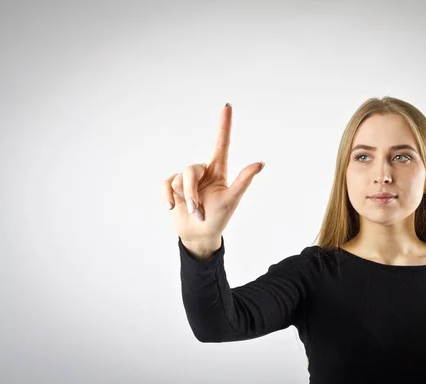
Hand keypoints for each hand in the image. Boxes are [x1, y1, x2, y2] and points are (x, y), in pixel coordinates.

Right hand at [162, 103, 264, 244]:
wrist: (199, 235)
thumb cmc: (218, 218)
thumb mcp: (231, 200)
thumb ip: (243, 181)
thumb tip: (260, 163)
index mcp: (219, 171)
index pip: (222, 144)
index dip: (224, 125)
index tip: (227, 106)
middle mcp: (203, 172)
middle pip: (191, 169)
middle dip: (192, 191)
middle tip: (198, 210)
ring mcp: (186, 180)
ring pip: (178, 178)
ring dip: (184, 197)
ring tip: (193, 212)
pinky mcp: (173, 188)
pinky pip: (165, 184)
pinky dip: (166, 195)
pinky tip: (170, 207)